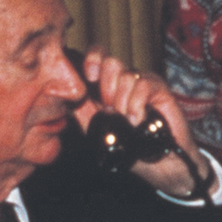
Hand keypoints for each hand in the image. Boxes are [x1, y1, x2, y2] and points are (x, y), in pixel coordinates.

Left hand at [73, 50, 210, 198]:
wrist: (158, 165)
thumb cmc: (129, 148)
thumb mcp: (95, 129)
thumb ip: (80, 111)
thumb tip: (62, 95)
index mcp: (108, 85)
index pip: (97, 56)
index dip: (92, 59)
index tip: (89, 77)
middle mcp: (125, 81)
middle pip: (110, 61)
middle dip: (105, 86)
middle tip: (110, 109)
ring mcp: (143, 84)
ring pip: (126, 74)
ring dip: (122, 101)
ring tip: (128, 120)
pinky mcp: (159, 90)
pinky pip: (143, 84)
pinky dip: (136, 104)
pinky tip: (138, 119)